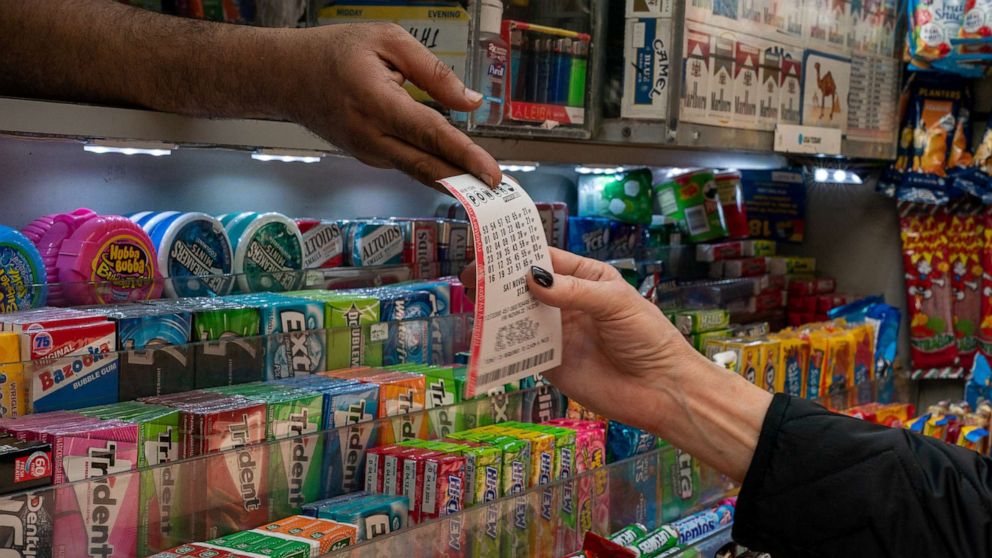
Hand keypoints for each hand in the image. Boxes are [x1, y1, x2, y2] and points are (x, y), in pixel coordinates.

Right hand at [286, 23, 500, 188]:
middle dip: (465, 180)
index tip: (490, 173)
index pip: (430, 134)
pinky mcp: (367, 156)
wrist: (284, 76)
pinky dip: (431, 167)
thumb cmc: (334, 52)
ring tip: (484, 184)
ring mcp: (367, 151)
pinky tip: (454, 168)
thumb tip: (470, 102)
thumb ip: (433, 72)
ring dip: (451, 178)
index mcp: (376, 101)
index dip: (463, 155)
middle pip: (426, 165)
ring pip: (417, 169)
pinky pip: (405, 162)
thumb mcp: (387, 41)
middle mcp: (370, 136)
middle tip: (498, 190)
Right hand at [462, 248, 702, 431]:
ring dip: (495, 308)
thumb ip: (573, 291)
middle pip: (525, 285)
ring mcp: (556, 333)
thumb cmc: (648, 338)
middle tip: (469, 273)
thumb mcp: (615, 303)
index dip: (518, 250)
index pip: (545, 258)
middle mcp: (565, 303)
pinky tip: (484, 333)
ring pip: (518, 315)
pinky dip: (501, 341)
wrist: (662, 390)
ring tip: (469, 298)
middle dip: (499, 278)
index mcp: (584, 278)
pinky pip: (520, 348)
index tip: (489, 244)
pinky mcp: (549, 363)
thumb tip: (531, 279)